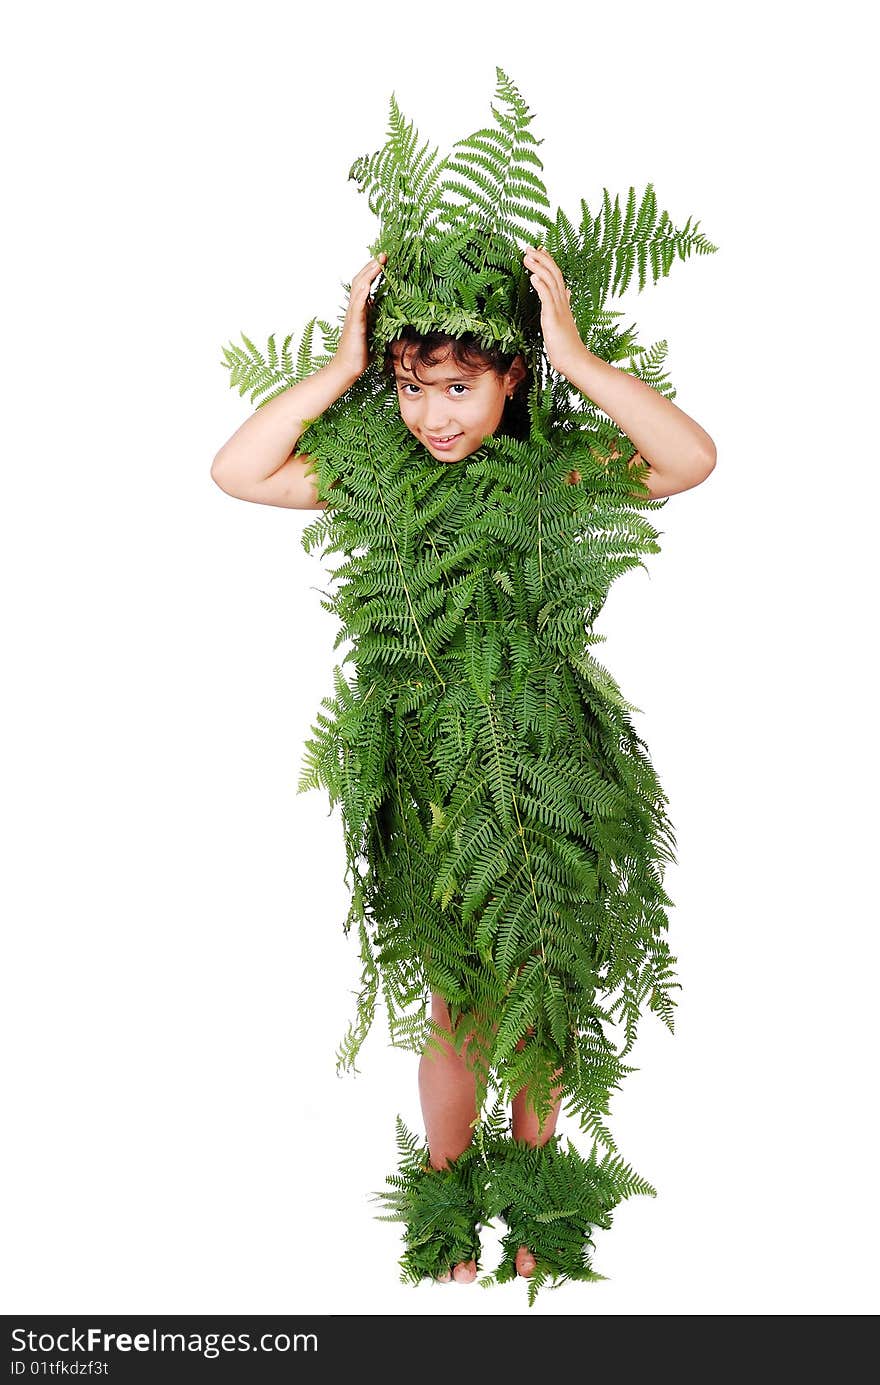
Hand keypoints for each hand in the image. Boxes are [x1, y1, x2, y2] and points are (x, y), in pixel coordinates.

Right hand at [334, 252, 386, 378]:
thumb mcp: (376, 332)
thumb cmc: (361, 353)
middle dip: (372, 266)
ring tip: (378, 262)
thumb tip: (395, 314)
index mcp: (361, 310)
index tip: (385, 260)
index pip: (366, 284)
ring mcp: (353, 315)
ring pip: (358, 288)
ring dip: (368, 273)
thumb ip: (381, 320)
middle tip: (383, 254)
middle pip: (360, 280)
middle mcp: (355, 309)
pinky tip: (368, 284)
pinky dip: (362, 293)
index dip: (374, 271)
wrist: (347, 368)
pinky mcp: (355, 325)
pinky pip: (357, 305)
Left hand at [523, 245, 584, 374]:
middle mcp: (562, 302)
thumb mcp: (565, 320)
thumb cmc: (567, 344)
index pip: (556, 275)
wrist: (574, 360)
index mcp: (563, 302)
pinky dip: (540, 285)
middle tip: (528, 248)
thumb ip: (565, 304)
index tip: (539, 249)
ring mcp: (558, 309)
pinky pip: (547, 298)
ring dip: (538, 267)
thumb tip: (567, 292)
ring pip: (550, 281)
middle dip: (541, 258)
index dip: (548, 261)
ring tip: (527, 257)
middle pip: (553, 273)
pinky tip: (533, 276)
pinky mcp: (553, 318)